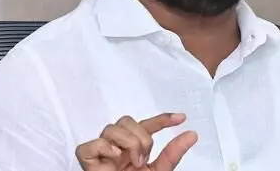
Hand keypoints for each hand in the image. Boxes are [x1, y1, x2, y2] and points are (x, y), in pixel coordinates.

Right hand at [76, 113, 197, 170]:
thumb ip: (173, 153)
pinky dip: (105, 148)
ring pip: (111, 128)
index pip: (145, 126)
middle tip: (145, 158)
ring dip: (128, 143)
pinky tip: (115, 159)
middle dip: (141, 136)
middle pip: (126, 121)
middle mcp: (117, 148)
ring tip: (133, 162)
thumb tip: (192, 135)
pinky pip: (90, 145)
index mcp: (133, 150)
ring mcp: (102, 153)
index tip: (181, 118)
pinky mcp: (87, 160)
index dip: (162, 119)